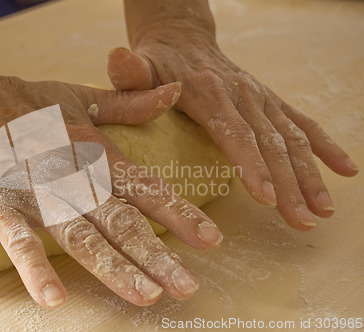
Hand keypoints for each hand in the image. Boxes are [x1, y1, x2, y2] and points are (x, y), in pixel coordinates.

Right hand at [0, 69, 223, 307]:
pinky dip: (33, 266)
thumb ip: (129, 102)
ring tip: (145, 295)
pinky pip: (17, 240)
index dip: (180, 212)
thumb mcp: (78, 97)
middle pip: (121, 219)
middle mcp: (71, 175)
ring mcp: (34, 192)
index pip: (145, 186)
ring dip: (113, 266)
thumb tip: (175, 92)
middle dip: (156, 254)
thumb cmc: (19, 101)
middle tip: (187, 286)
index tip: (211, 240)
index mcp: (94, 151)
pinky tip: (53, 299)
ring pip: (80, 234)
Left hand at [108, 0, 358, 229]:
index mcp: (207, 92)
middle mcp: (241, 94)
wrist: (183, 38)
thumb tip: (119, 60)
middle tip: (301, 220)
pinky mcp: (269, 100)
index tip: (265, 198)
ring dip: (310, 175)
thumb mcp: (138, 66)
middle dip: (288, 184)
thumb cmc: (156, 62)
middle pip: (269, 143)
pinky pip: (302, 122)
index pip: (233, 132)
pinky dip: (325, 146)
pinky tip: (346, 169)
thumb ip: (130, 73)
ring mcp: (259, 97)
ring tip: (322, 210)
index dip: (250, 165)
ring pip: (291, 138)